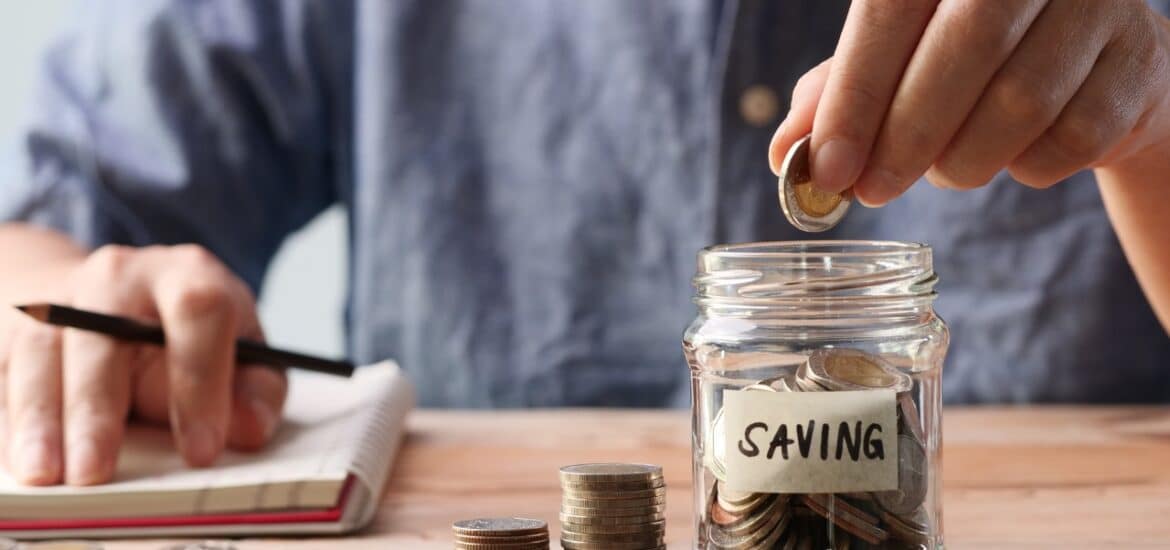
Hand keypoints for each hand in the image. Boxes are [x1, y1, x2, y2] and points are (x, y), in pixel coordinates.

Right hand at [0, 244, 285, 485]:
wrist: (113, 297)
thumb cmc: (188, 337)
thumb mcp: (241, 352)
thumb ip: (255, 391)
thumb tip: (250, 430)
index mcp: (188, 275)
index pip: (199, 312)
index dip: (201, 382)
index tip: (201, 448)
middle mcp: (121, 275)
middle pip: (105, 335)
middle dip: (100, 409)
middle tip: (98, 471)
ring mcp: (63, 296)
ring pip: (44, 352)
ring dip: (43, 416)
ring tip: (46, 472)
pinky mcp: (18, 324)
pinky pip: (6, 369)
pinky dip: (13, 417)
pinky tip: (23, 455)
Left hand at [770, 0, 1169, 204]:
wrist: (1094, 70)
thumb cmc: (976, 62)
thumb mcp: (899, 63)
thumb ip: (838, 95)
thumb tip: (784, 153)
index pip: (892, 10)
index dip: (855, 93)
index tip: (826, 166)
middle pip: (963, 50)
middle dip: (904, 138)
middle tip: (870, 191)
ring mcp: (1101, 6)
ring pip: (1019, 102)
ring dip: (963, 161)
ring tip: (944, 170)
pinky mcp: (1142, 62)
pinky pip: (1071, 139)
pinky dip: (1026, 169)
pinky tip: (1012, 158)